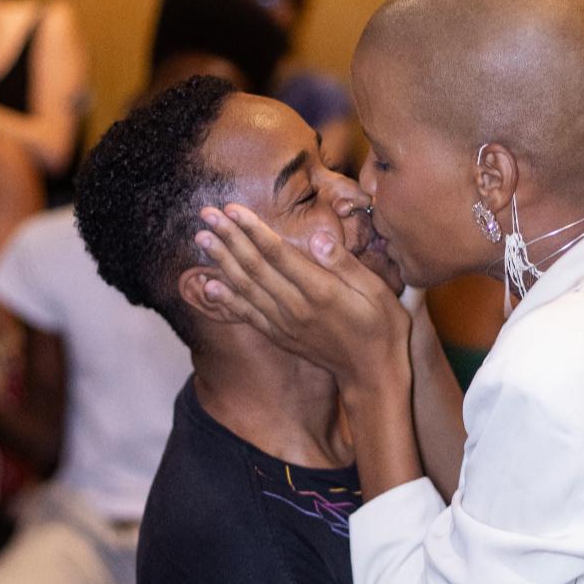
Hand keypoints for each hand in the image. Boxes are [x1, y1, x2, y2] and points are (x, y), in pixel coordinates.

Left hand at [196, 203, 410, 388]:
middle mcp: (296, 308)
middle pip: (255, 267)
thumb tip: (319, 237)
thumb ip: (345, 264)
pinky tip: (209, 286)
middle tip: (206, 214)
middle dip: (229, 238)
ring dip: (222, 262)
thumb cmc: (382, 327)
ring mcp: (285, 324)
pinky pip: (248, 315)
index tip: (232, 208)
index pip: (278, 253)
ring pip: (246, 288)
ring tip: (201, 238)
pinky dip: (227, 300)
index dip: (252, 229)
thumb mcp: (378, 291)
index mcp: (321, 291)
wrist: (372, 375)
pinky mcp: (280, 337)